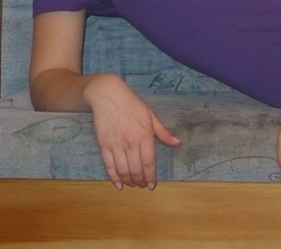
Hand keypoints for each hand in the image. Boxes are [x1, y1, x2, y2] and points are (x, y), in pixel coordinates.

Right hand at [84, 74, 180, 190]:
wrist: (107, 95)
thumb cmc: (132, 104)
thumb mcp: (151, 116)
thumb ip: (163, 132)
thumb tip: (177, 143)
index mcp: (145, 135)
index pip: (149, 162)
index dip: (151, 176)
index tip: (153, 185)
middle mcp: (130, 142)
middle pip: (136, 169)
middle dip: (141, 181)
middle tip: (144, 186)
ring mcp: (115, 144)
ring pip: (123, 170)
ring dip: (129, 181)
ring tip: (133, 185)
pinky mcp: (103, 145)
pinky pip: (109, 165)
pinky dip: (113, 177)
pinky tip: (118, 185)